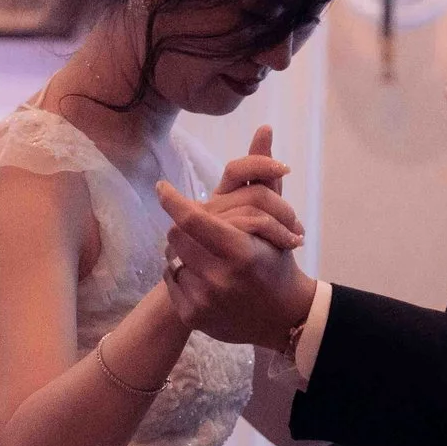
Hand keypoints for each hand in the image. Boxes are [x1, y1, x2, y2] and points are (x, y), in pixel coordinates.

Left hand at [158, 179, 317, 347]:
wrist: (284, 317)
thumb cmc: (278, 261)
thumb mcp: (275, 220)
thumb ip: (263, 177)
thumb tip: (263, 128)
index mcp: (240, 252)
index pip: (191, 219)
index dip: (172, 200)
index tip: (162, 187)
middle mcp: (220, 278)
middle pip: (175, 235)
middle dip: (182, 226)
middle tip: (196, 227)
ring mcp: (205, 300)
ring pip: (171, 257)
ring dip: (182, 250)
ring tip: (202, 252)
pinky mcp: (193, 317)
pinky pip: (170, 281)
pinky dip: (181, 273)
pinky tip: (202, 276)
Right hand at [206, 125, 304, 251]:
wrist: (234, 284)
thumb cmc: (247, 244)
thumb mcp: (261, 210)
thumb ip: (263, 174)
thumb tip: (266, 127)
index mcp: (224, 195)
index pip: (238, 169)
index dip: (261, 163)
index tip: (286, 169)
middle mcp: (211, 209)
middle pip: (254, 195)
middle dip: (282, 209)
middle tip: (297, 229)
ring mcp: (208, 229)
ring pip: (252, 215)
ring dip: (280, 228)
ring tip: (295, 241)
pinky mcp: (212, 249)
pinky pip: (247, 235)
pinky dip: (274, 239)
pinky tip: (288, 248)